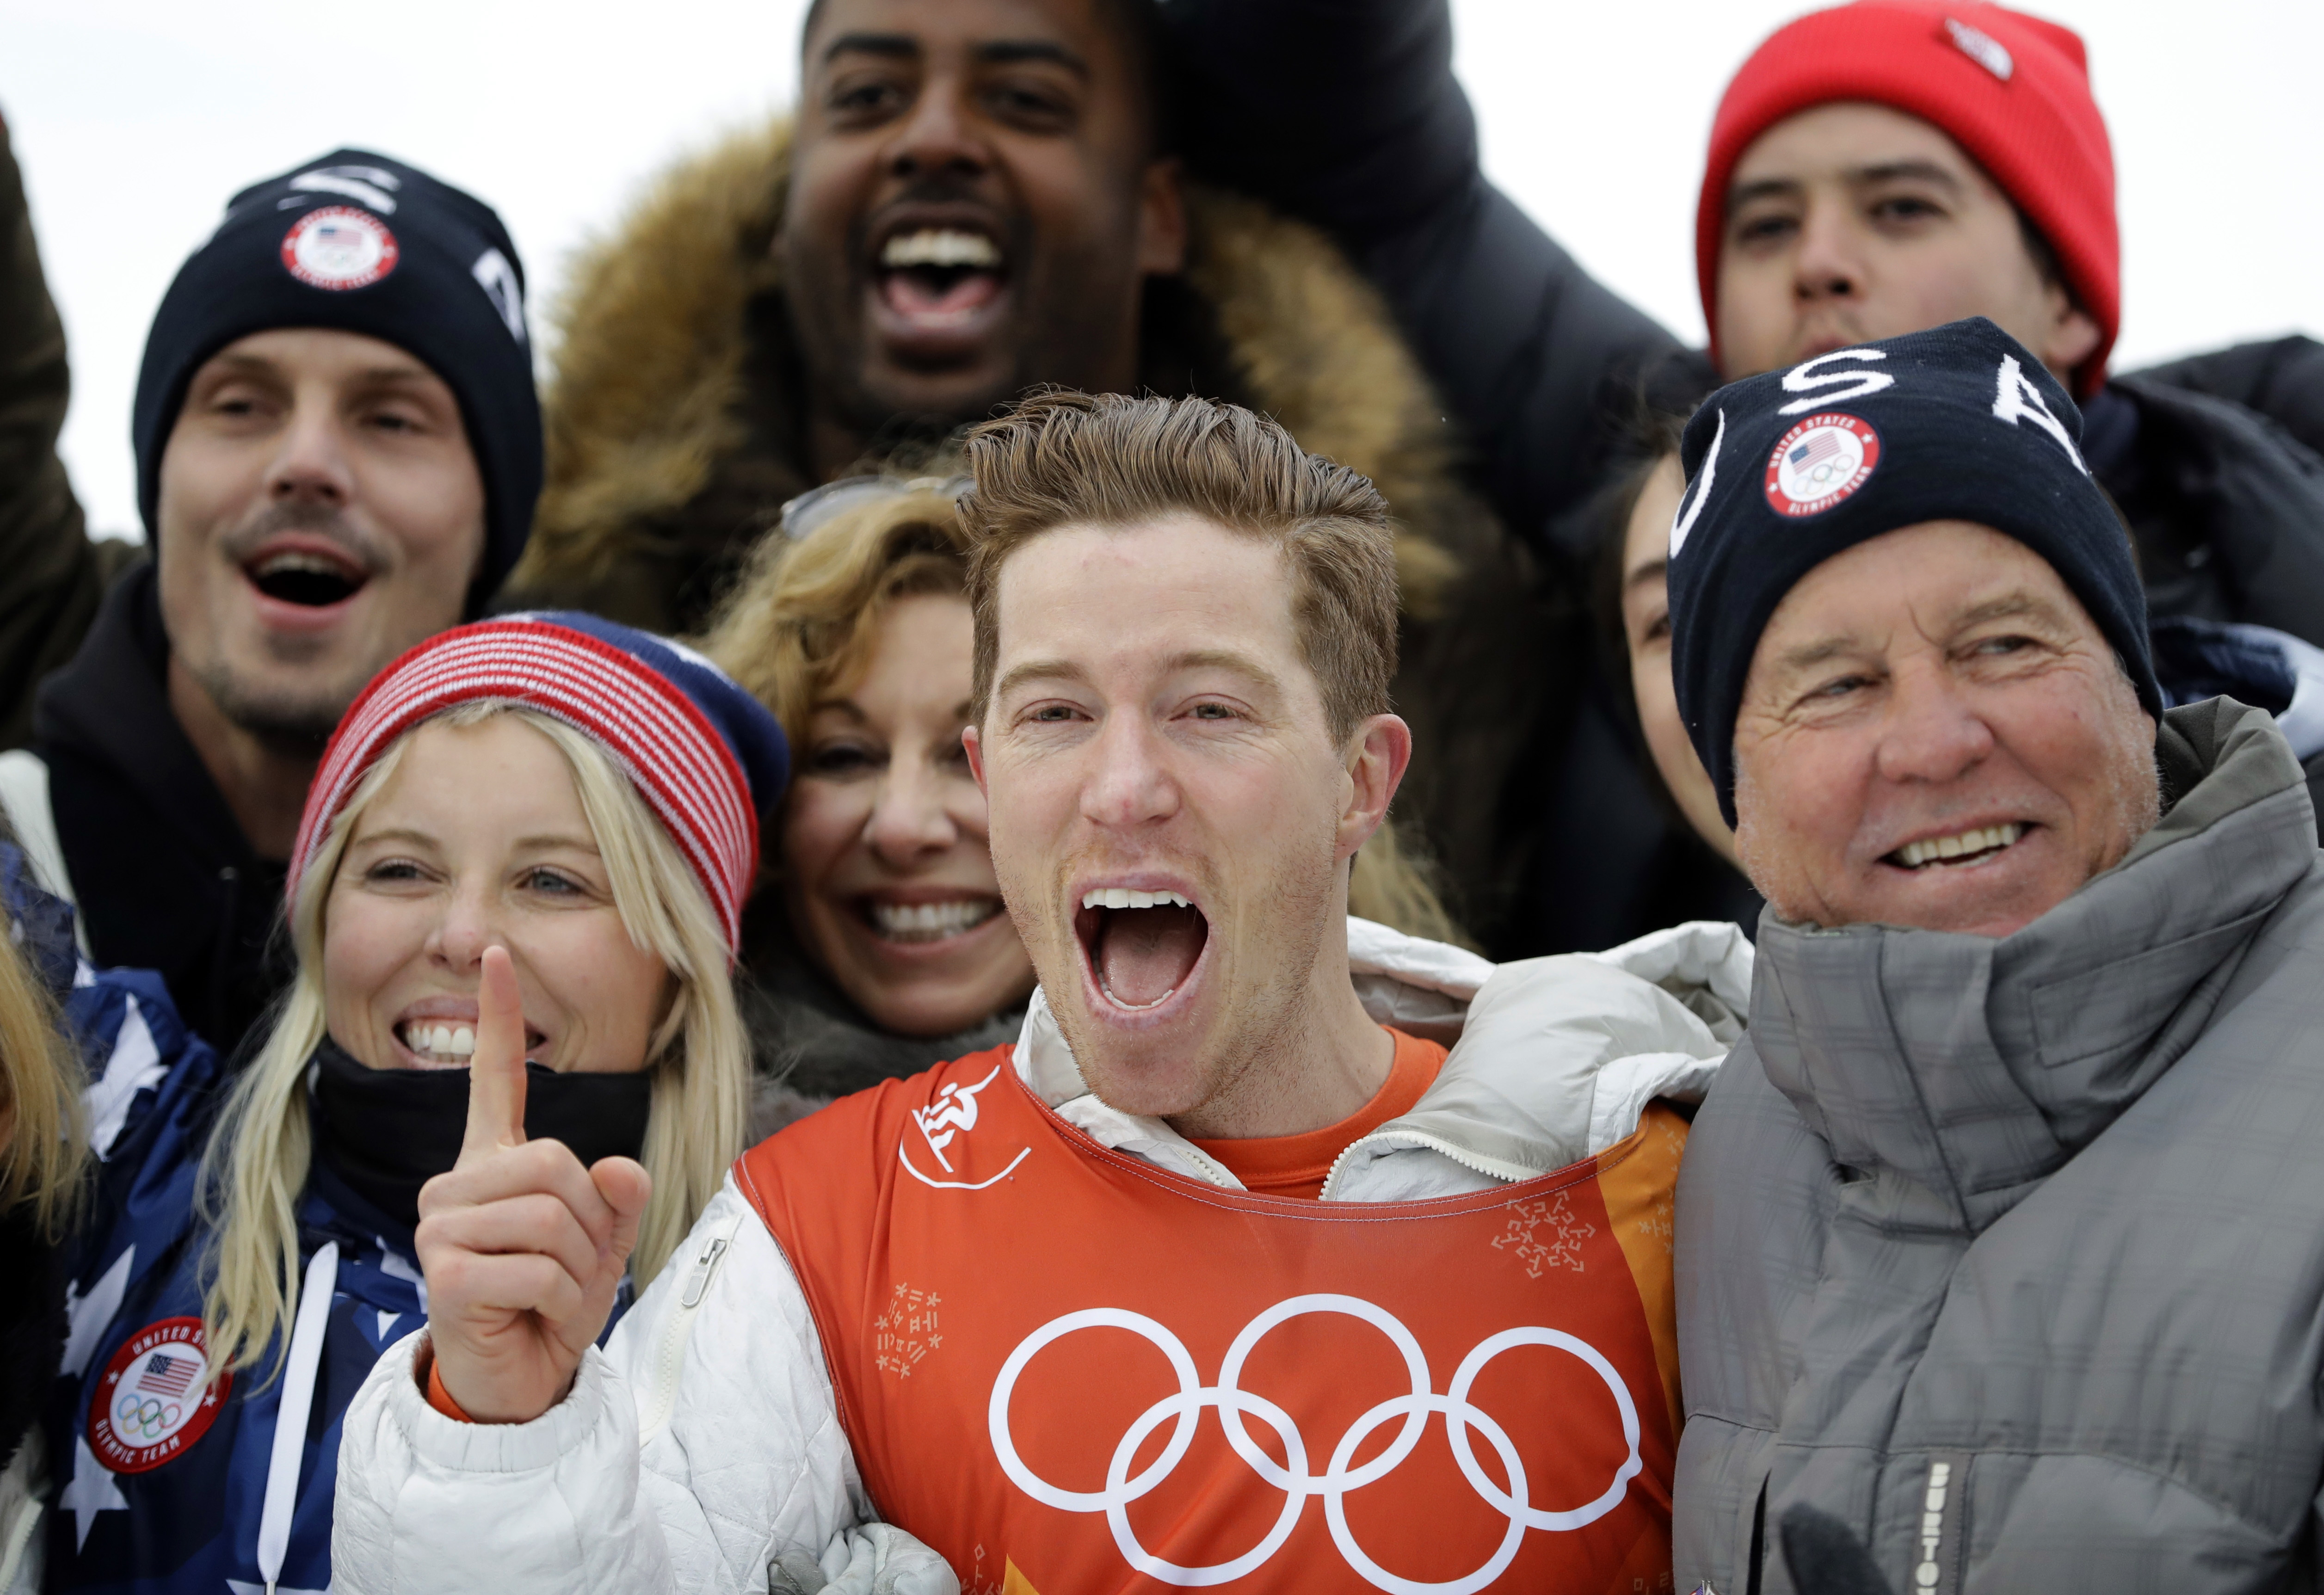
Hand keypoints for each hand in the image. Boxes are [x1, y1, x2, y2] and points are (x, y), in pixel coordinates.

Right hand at [413, 946, 651, 1422]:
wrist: (518, 1381)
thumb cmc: (551, 1304)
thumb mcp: (602, 1244)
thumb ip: (619, 1197)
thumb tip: (618, 1166)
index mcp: (493, 1164)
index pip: (493, 1079)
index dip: (497, 1018)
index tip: (495, 952)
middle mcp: (457, 1185)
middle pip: (556, 1162)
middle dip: (590, 1223)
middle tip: (573, 1266)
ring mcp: (441, 1226)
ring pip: (551, 1216)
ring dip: (577, 1267)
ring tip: (552, 1293)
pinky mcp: (443, 1273)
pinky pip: (535, 1269)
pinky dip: (560, 1301)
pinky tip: (536, 1318)